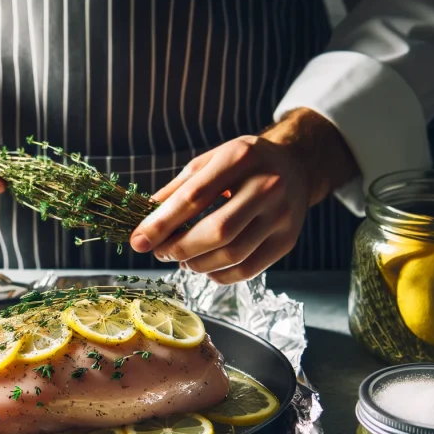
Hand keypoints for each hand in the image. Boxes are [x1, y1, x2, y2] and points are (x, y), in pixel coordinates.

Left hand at [129, 108, 358, 283]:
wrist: (295, 166)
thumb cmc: (244, 164)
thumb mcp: (209, 161)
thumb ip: (177, 189)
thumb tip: (145, 221)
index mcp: (239, 158)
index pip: (193, 198)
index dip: (161, 224)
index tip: (138, 241)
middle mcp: (266, 185)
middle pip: (216, 231)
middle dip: (179, 248)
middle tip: (161, 252)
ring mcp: (281, 215)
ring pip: (232, 255)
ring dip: (197, 264)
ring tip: (182, 258)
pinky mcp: (287, 241)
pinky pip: (247, 270)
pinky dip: (219, 275)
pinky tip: (206, 266)